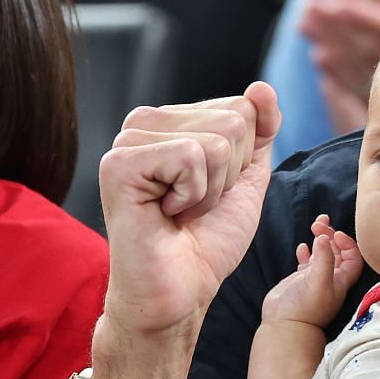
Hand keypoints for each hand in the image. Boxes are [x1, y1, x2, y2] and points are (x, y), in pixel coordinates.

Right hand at [98, 82, 280, 339]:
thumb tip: (260, 87)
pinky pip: (189, 157)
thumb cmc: (206, 240)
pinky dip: (191, 195)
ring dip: (210, 190)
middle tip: (193, 206)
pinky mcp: (119, 163)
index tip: (209, 193)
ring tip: (179, 211)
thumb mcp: (246, 178)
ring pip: (217, 140)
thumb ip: (260, 130)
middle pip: (234, 120)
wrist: (180, 291)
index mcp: (172, 121)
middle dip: (229, 175)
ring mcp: (128, 140)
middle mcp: (145, 123)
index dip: (243, 161)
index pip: (242, 107)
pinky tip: (164, 213)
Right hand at [261, 214, 362, 327]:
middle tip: (319, 224)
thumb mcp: (318, 282)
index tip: (335, 234)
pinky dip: (306, 251)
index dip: (348, 243)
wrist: (285, 325)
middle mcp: (331, 278)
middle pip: (338, 251)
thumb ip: (324, 258)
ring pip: (322, 253)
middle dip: (331, 235)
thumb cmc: (306, 309)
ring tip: (313, 226)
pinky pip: (307, 261)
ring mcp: (315, 278)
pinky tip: (302, 246)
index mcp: (341, 280)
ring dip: (320, 239)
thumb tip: (325, 237)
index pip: (354, 257)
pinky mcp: (300, 280)